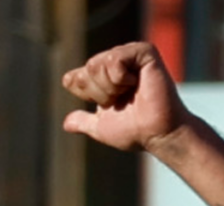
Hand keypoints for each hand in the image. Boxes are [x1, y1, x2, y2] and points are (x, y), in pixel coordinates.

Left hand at [61, 42, 191, 152]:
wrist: (157, 134)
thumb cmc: (135, 132)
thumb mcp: (101, 128)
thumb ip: (84, 122)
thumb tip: (66, 124)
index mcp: (104, 78)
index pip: (74, 78)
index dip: (85, 94)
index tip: (106, 105)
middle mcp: (116, 63)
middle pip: (86, 69)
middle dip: (99, 92)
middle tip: (121, 100)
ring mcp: (130, 55)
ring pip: (96, 64)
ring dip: (109, 87)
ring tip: (130, 92)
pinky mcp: (144, 52)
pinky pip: (114, 58)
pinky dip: (120, 77)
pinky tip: (136, 83)